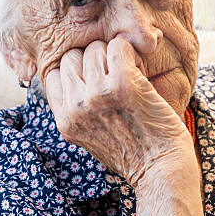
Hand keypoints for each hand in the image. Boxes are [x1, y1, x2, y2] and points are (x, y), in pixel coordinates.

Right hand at [45, 37, 193, 186]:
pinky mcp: (123, 82)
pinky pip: (119, 46)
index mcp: (65, 120)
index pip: (54, 74)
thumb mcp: (90, 137)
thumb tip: (74, 79)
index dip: (75, 71)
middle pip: (72, 57)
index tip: (95, 79)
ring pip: (95, 48)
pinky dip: (131, 52)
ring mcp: (97, 93)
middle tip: (114, 74)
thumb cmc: (134, 154)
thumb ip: (78, 111)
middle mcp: (76, 106)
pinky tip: (140, 70)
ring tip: (130, 74)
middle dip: (93, 59)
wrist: (161, 169)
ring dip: (114, 55)